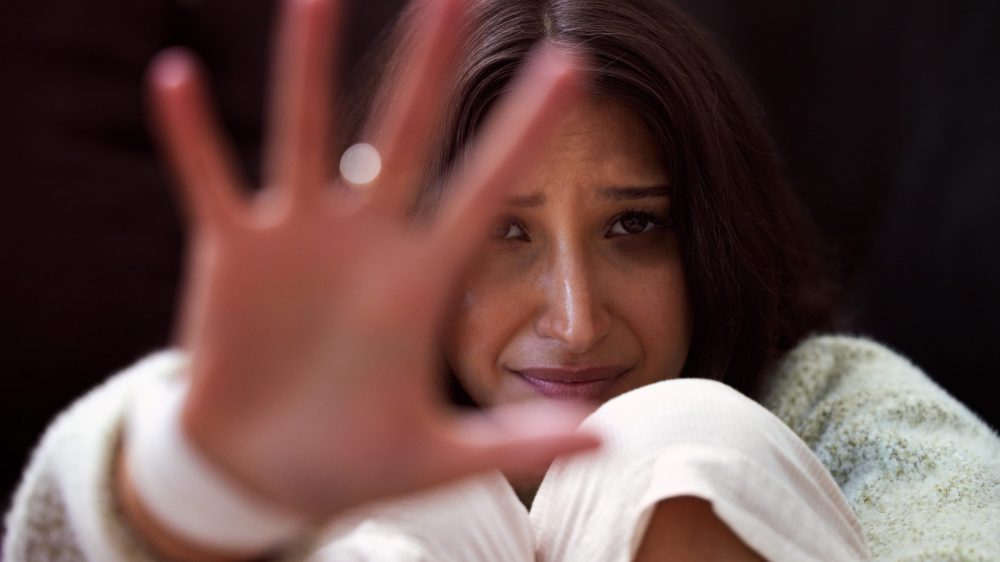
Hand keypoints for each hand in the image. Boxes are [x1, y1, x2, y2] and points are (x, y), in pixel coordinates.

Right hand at [146, 0, 596, 519]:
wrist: (263, 473)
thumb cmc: (353, 458)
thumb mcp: (439, 457)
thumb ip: (517, 442)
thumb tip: (606, 435)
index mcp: (420, 282)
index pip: (484, 191)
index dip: (524, 132)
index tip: (570, 65)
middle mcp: (363, 243)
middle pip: (403, 137)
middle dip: (429, 68)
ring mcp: (296, 241)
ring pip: (305, 136)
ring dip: (308, 70)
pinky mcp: (231, 254)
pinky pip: (208, 181)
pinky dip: (192, 135)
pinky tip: (175, 77)